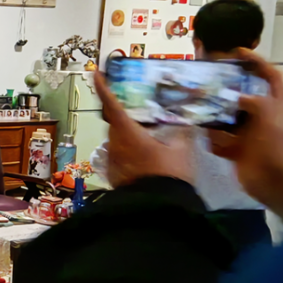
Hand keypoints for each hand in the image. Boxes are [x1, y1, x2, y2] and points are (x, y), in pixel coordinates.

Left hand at [94, 73, 195, 187]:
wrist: (157, 208)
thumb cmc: (169, 175)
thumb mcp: (182, 150)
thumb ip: (181, 132)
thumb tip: (186, 122)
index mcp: (127, 131)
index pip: (111, 104)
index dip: (103, 87)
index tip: (96, 73)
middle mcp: (114, 142)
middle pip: (115, 121)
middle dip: (125, 112)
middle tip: (141, 107)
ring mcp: (112, 158)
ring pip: (118, 137)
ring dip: (129, 132)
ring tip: (150, 131)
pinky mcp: (115, 172)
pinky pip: (121, 153)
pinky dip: (130, 148)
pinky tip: (147, 153)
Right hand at [207, 50, 282, 222]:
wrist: (278, 184)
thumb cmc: (278, 144)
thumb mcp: (270, 114)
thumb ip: (252, 101)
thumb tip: (233, 96)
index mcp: (277, 104)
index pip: (270, 76)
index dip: (256, 62)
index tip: (236, 52)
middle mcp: (263, 116)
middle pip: (240, 97)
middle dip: (223, 93)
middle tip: (202, 86)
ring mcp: (249, 134)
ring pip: (225, 119)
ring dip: (213, 120)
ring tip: (199, 114)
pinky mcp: (237, 151)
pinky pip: (219, 140)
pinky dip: (213, 141)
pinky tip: (210, 141)